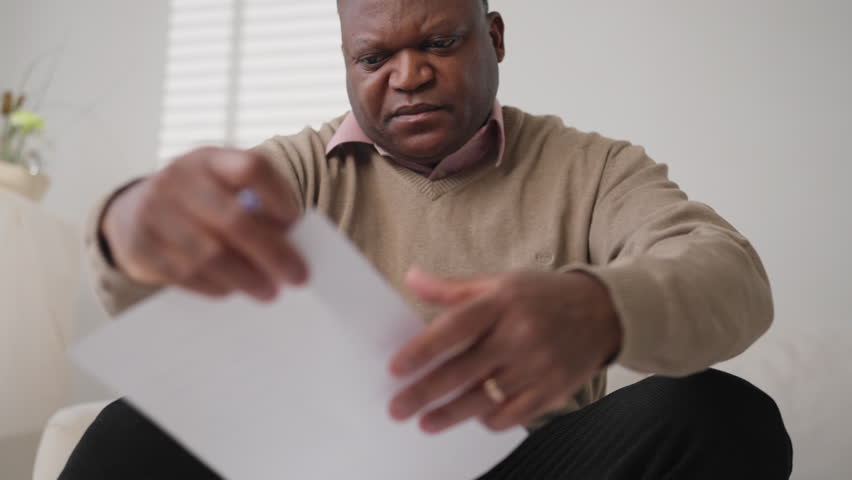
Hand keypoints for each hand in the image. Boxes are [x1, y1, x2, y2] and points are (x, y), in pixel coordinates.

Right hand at [101, 147, 306, 300]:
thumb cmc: (200, 200)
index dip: (278, 195)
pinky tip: (233, 291)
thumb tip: (291, 247)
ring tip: (269, 292)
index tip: (295, 222)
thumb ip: (255, 205)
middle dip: (272, 253)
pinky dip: (215, 287)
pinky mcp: (142, 246)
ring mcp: (156, 212)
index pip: (250, 168)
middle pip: (234, 220)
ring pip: (210, 255)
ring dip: (246, 278)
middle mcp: (179, 180)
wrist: (135, 209)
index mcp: (209, 159)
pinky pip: (186, 274)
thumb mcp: (222, 186)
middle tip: (297, 276)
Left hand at [388, 268, 621, 433]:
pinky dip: (489, 419)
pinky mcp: (553, 390)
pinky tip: (472, 417)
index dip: (423, 349)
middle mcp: (520, 334)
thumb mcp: (501, 282)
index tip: (396, 368)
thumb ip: (453, 288)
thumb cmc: (542, 296)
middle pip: (464, 370)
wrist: (603, 312)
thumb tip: (411, 279)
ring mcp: (538, 366)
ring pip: (485, 398)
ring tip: (425, 424)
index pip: (455, 328)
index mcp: (503, 302)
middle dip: (425, 393)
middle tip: (397, 409)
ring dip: (451, 415)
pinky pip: (514, 414)